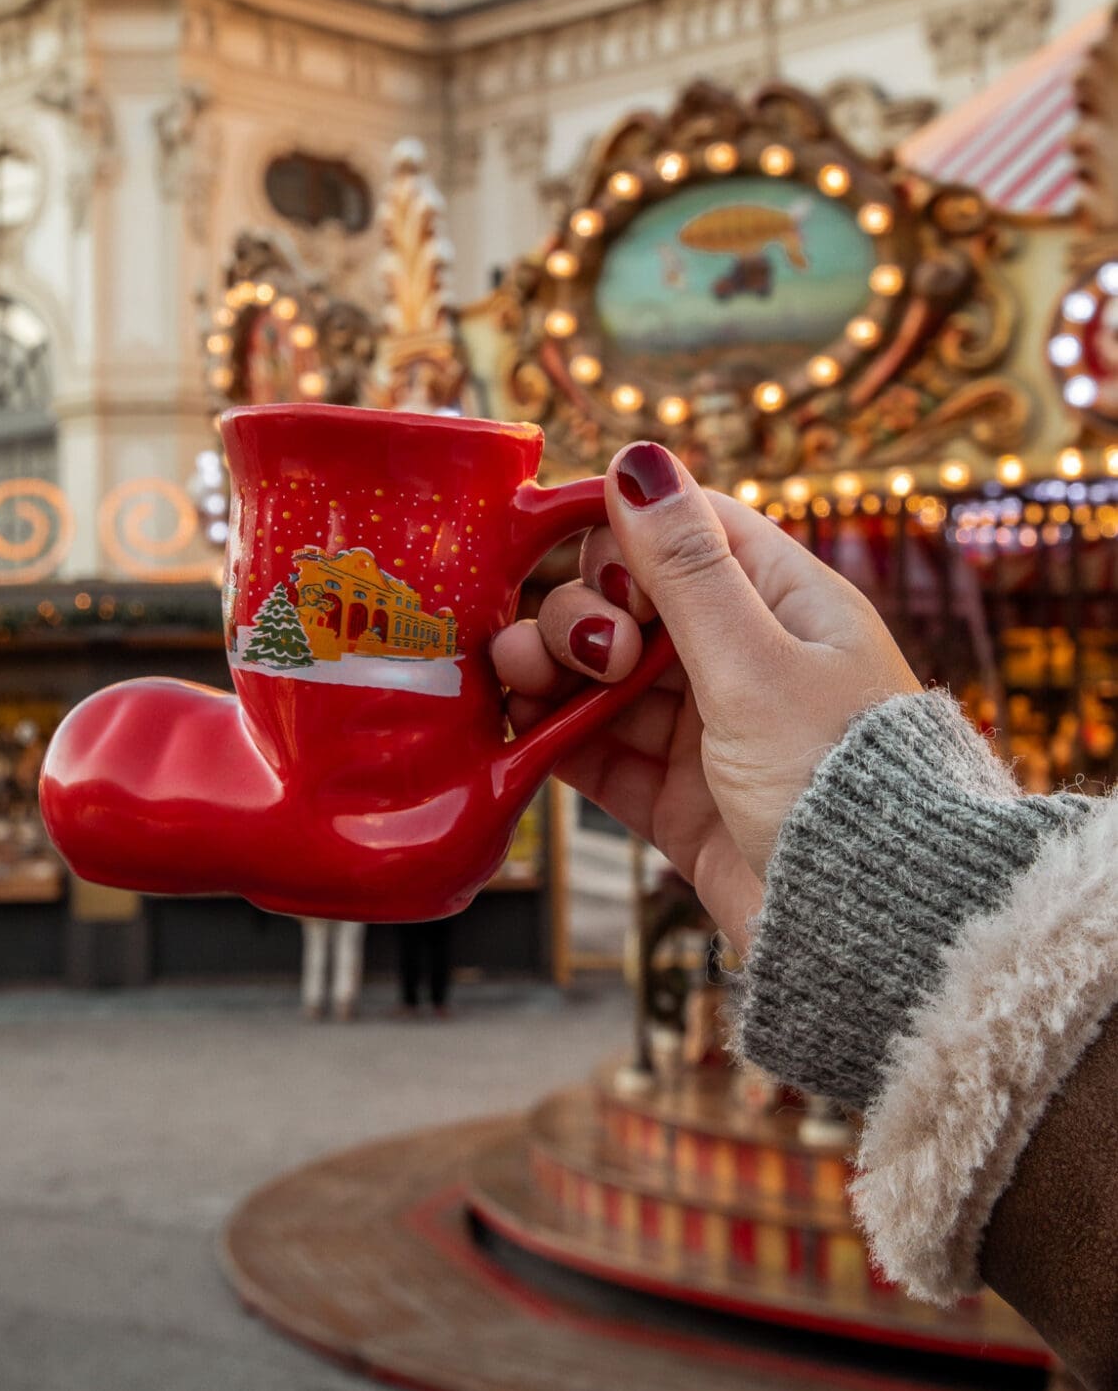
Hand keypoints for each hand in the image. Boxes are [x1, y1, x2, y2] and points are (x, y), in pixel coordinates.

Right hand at [491, 443, 917, 950]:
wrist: (876, 932)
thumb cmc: (839, 778)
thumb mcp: (755, 663)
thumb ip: (684, 568)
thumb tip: (637, 458)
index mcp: (785, 604)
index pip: (685, 532)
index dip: (616, 530)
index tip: (556, 544)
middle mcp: (746, 659)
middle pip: (632, 604)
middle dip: (578, 613)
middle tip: (577, 650)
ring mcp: (710, 731)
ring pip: (606, 679)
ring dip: (553, 670)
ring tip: (514, 680)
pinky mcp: (681, 800)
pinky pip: (601, 752)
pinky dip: (555, 737)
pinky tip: (515, 728)